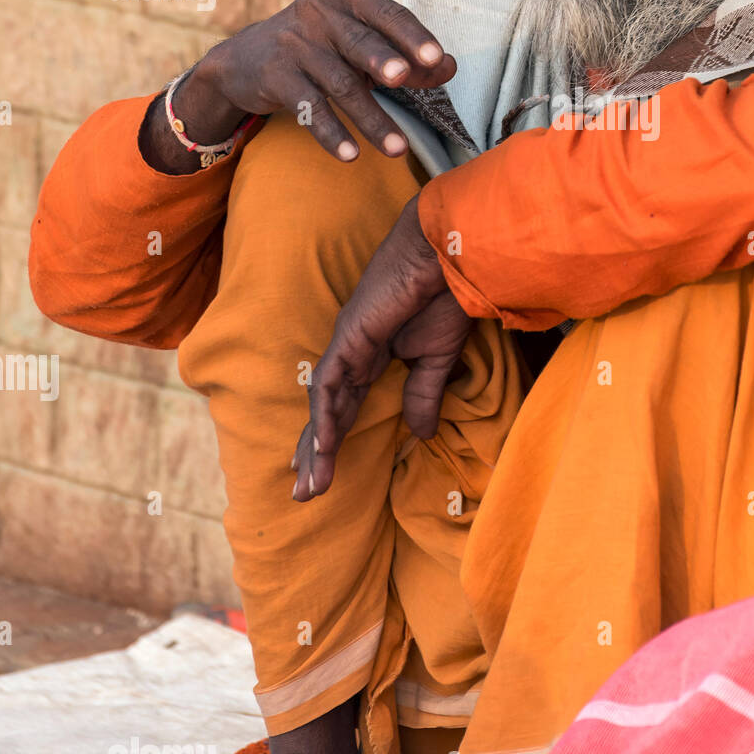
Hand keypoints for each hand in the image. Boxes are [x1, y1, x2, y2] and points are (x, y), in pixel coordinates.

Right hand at [139, 0, 454, 173]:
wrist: (248, 58)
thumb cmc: (326, 47)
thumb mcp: (364, 45)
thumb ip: (408, 56)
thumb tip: (449, 67)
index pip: (387, 13)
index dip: (412, 35)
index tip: (435, 57)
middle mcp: (319, 12)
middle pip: (358, 40)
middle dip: (382, 60)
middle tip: (404, 79)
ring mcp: (294, 43)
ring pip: (339, 83)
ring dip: (370, 118)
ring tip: (398, 149)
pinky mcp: (275, 76)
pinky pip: (308, 107)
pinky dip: (331, 133)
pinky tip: (350, 155)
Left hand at [291, 196, 474, 500]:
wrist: (448, 258)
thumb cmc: (445, 296)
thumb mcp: (437, 360)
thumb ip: (423, 395)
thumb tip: (420, 434)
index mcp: (373, 356)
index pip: (346, 406)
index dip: (334, 440)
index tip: (324, 476)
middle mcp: (353, 353)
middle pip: (328, 412)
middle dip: (316, 454)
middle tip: (305, 495)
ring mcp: (347, 344)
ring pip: (323, 404)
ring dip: (316, 446)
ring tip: (309, 486)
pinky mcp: (349, 337)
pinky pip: (330, 384)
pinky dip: (326, 416)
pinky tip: (324, 447)